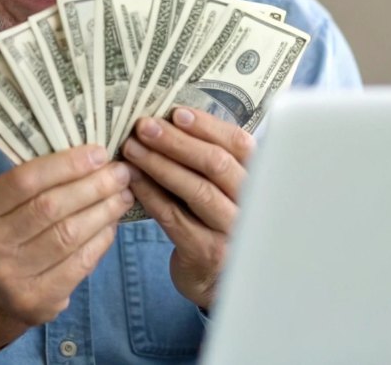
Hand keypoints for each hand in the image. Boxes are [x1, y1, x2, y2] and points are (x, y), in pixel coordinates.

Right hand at [0, 144, 134, 355]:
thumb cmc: (8, 234)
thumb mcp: (4, 206)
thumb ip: (37, 183)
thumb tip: (94, 157)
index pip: (24, 180)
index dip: (65, 164)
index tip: (99, 153)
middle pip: (50, 207)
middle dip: (92, 186)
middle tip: (120, 173)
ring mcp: (11, 276)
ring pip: (69, 235)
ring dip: (103, 211)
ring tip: (123, 195)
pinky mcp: (36, 300)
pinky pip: (79, 263)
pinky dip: (101, 239)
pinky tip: (112, 223)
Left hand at [122, 107, 253, 308]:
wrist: (216, 277)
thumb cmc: (213, 220)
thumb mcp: (223, 189)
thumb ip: (209, 159)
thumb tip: (170, 118)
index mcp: (259, 180)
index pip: (240, 144)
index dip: (208, 126)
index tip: (176, 112)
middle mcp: (251, 204)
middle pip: (217, 164)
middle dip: (177, 142)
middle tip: (144, 126)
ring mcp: (231, 231)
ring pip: (196, 190)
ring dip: (159, 164)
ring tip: (132, 148)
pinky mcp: (206, 252)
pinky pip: (174, 217)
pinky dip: (150, 194)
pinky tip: (132, 179)